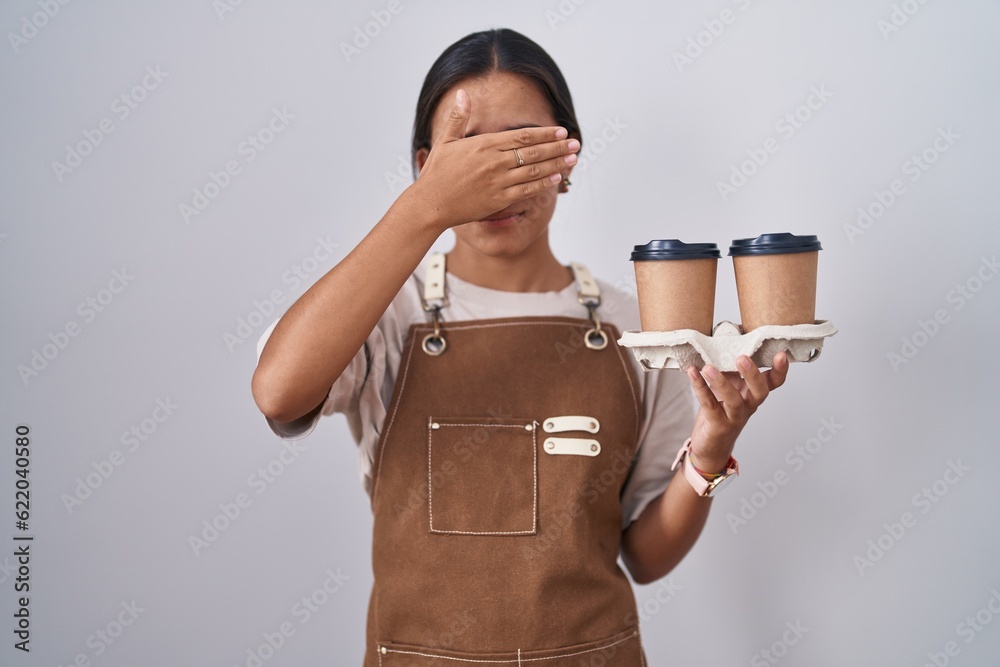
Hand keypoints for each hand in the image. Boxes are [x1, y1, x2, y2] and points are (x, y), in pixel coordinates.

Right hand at [405, 89, 577, 230]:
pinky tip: (556, 178)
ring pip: (534, 171)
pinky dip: (543, 183)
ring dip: (556, 164)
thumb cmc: (437, 172)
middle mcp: (495, 162)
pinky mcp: (499, 200)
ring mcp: (498, 182)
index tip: (561, 131)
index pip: (523, 136)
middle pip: (534, 152)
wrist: (431, 203)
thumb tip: (462, 93)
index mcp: (485, 145)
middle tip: (576, 144)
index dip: (545, 134)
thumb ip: (458, 117)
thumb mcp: (446, 140)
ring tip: (572, 160)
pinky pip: (526, 190)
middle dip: (558, 147)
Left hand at [685, 352, 789, 473]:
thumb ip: (729, 370)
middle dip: (753, 374)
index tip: (781, 354)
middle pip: (759, 391)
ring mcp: (734, 416)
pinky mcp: (717, 424)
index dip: (780, 370)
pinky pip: (709, 404)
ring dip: (721, 382)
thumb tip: (724, 340)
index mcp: (753, 394)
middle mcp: (748, 405)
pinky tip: (693, 373)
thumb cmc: (720, 411)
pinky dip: (700, 388)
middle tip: (742, 358)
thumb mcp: (728, 387)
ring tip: (708, 367)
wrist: (711, 446)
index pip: (773, 382)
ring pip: (733, 400)